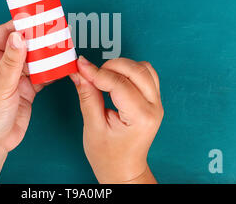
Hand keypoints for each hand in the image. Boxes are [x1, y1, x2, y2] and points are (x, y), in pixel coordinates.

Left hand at [0, 21, 45, 182]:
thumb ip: (11, 62)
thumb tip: (19, 36)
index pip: (3, 34)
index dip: (19, 25)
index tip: (37, 17)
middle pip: (21, 44)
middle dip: (37, 38)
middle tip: (55, 29)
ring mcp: (13, 76)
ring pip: (33, 58)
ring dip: (46, 54)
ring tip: (62, 44)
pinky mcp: (25, 88)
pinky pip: (40, 74)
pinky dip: (51, 70)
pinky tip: (61, 65)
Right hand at [70, 56, 162, 183]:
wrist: (124, 169)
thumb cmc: (109, 156)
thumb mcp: (93, 127)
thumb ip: (87, 96)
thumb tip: (79, 73)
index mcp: (140, 117)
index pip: (119, 84)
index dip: (97, 72)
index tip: (80, 66)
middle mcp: (153, 107)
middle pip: (136, 70)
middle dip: (110, 66)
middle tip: (90, 73)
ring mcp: (156, 102)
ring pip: (143, 68)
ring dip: (121, 66)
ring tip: (103, 77)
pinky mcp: (154, 99)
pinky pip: (146, 74)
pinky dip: (129, 70)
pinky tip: (115, 79)